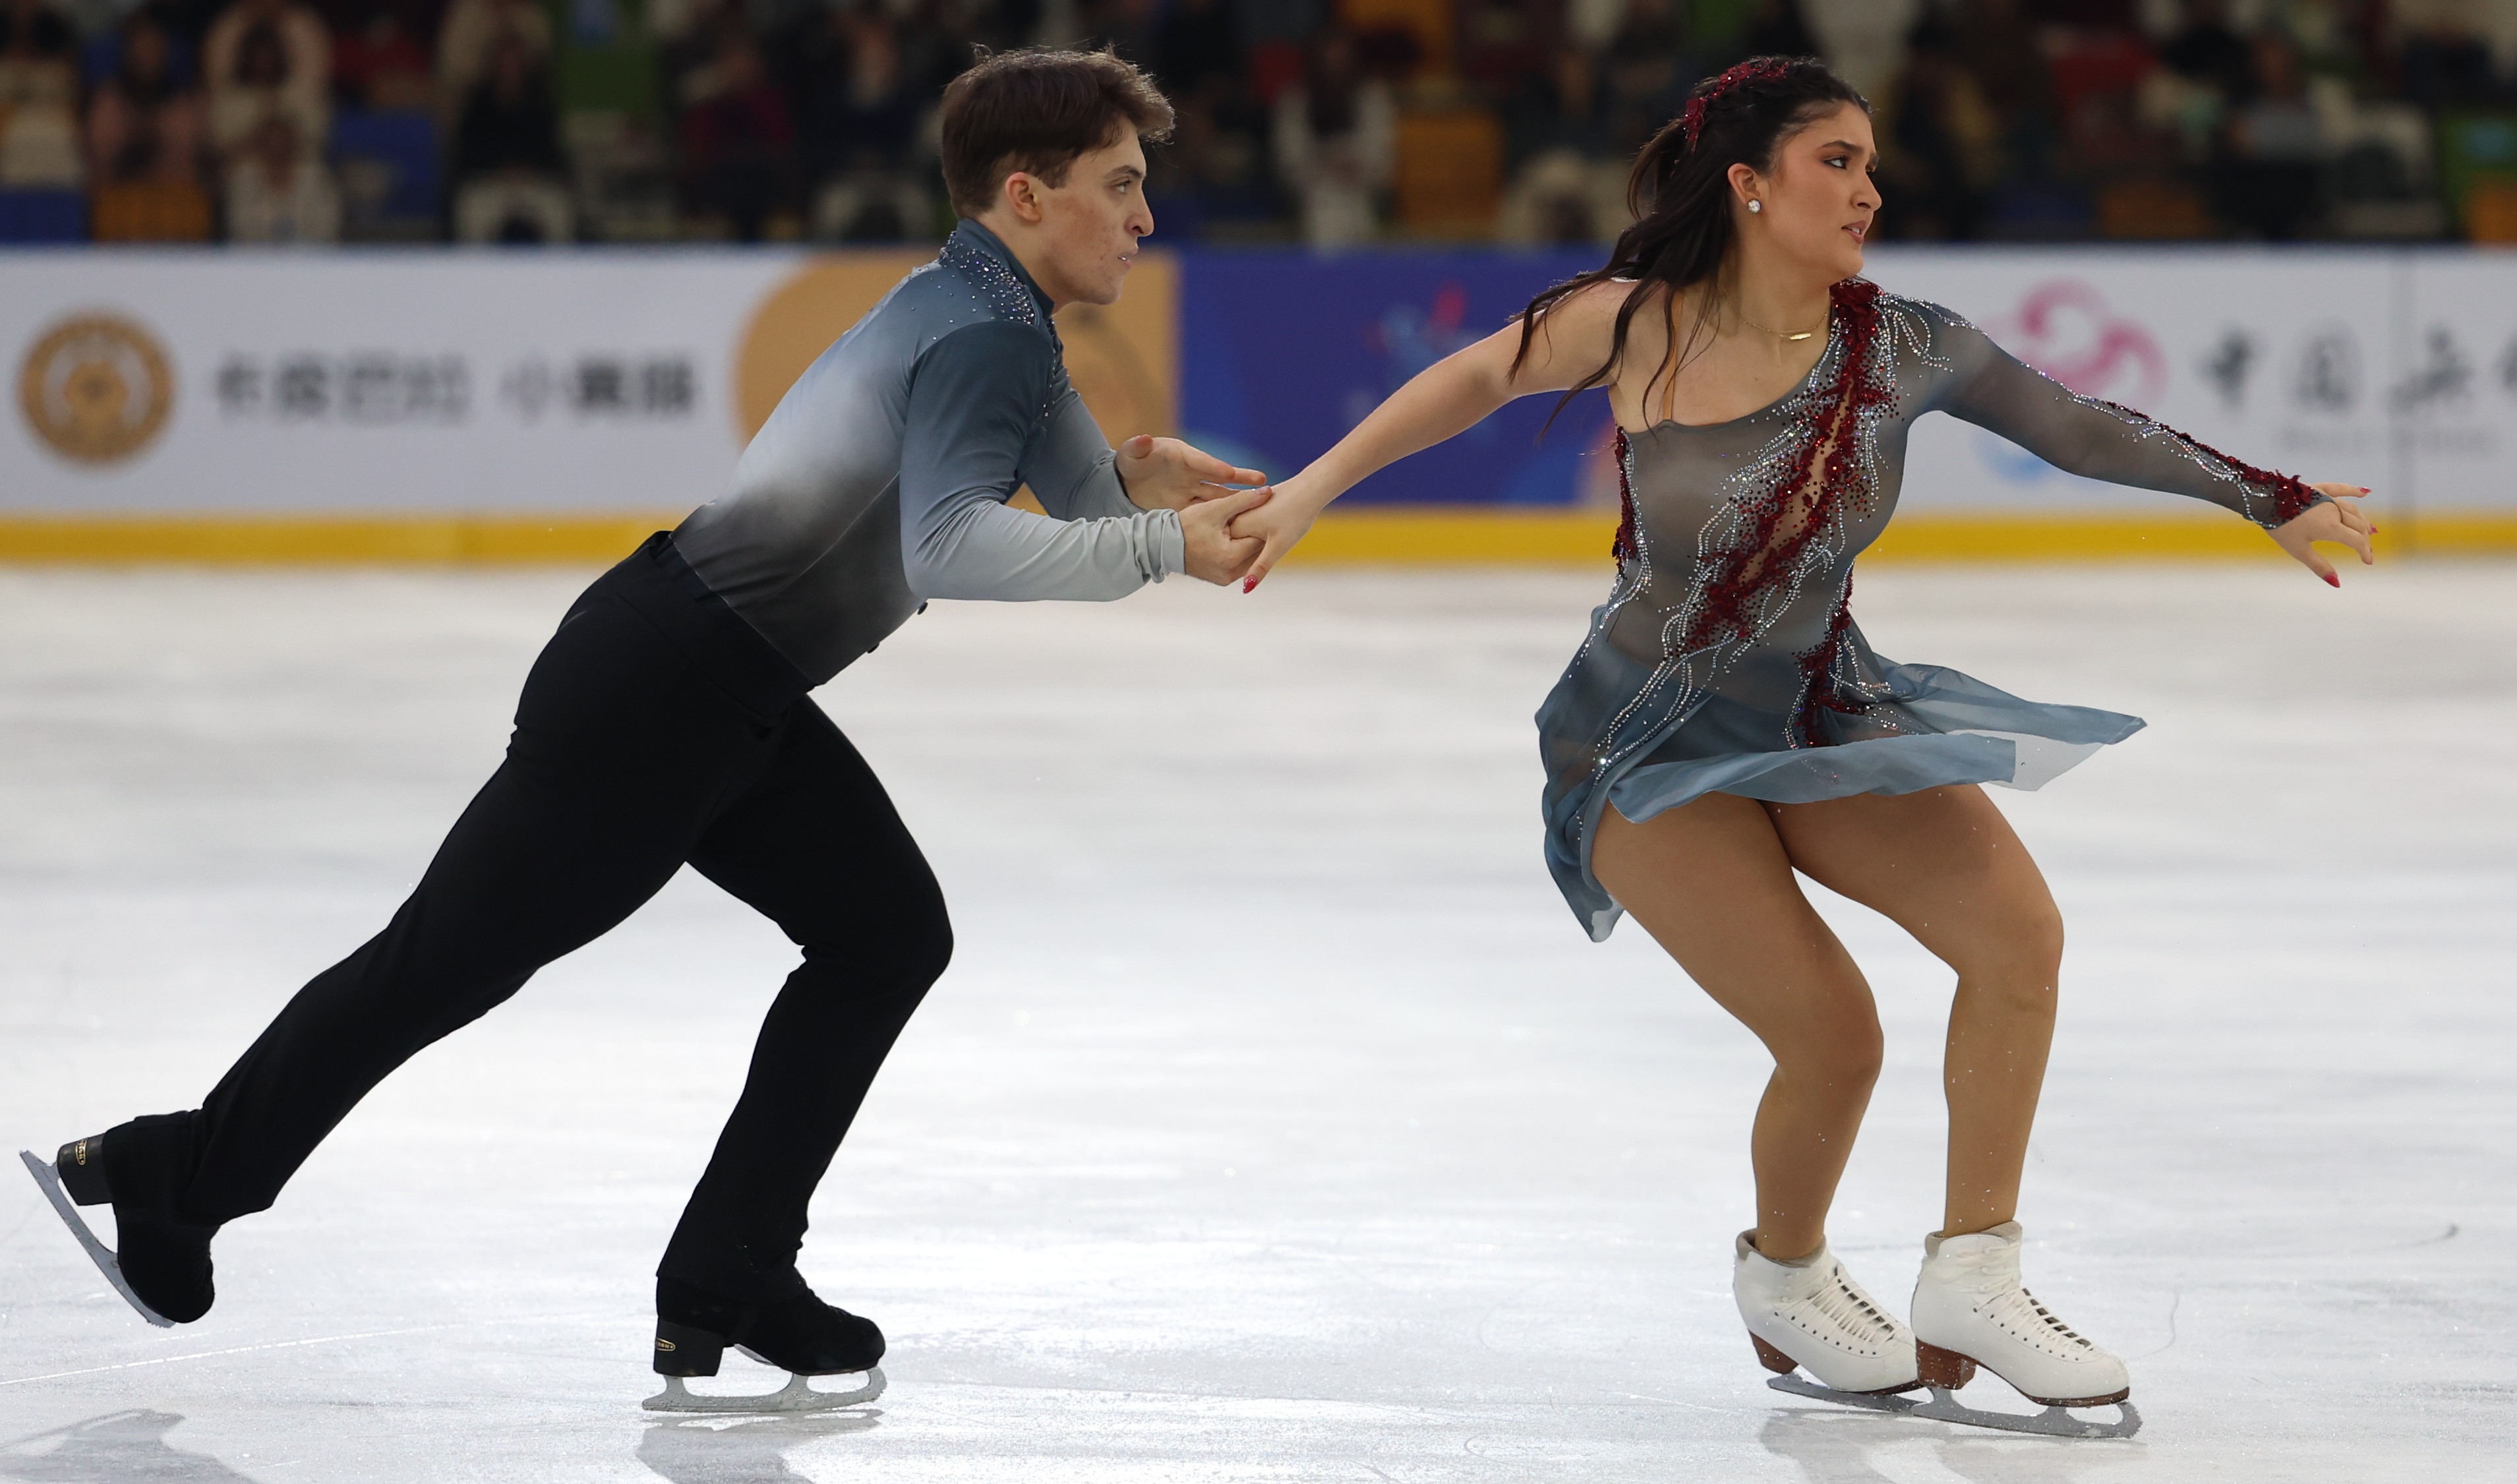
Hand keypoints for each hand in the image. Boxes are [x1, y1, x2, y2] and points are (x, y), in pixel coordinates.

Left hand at [1116, 434, 1266, 512]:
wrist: (1125, 483)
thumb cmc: (1130, 463)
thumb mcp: (1130, 454)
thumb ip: (1136, 448)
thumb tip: (1144, 440)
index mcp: (1181, 456)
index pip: (1201, 462)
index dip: (1215, 467)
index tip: (1230, 473)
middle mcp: (1191, 473)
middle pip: (1218, 478)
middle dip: (1240, 480)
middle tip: (1263, 482)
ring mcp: (1191, 490)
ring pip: (1218, 496)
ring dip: (1237, 500)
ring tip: (1261, 503)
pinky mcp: (1188, 506)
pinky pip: (1208, 512)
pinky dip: (1222, 517)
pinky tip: (1239, 524)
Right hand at [1180, 485, 1271, 584]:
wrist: (1163, 544)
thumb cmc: (1186, 525)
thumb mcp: (1215, 509)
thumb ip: (1243, 500)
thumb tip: (1267, 492)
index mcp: (1231, 557)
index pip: (1261, 539)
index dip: (1263, 523)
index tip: (1265, 511)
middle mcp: (1231, 573)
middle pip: (1257, 552)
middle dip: (1259, 535)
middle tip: (1262, 518)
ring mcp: (1226, 579)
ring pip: (1249, 559)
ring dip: (1250, 544)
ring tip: (1251, 527)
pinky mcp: (1221, 580)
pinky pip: (1239, 565)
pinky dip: (1240, 552)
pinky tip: (1239, 538)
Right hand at [1228, 470, 1332, 592]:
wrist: (1309, 488)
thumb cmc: (1296, 515)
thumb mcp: (1278, 545)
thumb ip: (1260, 567)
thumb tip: (1247, 589)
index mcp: (1234, 527)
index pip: (1235, 556)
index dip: (1252, 561)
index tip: (1273, 548)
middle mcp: (1232, 521)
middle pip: (1239, 549)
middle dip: (1253, 554)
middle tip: (1278, 537)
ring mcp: (1239, 516)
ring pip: (1244, 541)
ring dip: (1255, 545)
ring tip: (1278, 534)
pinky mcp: (1248, 512)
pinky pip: (1248, 532)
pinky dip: (1259, 536)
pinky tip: (1275, 530)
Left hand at [2271, 484, 2375, 586]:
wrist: (2264, 503)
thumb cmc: (2280, 528)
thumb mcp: (2299, 551)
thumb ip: (2319, 566)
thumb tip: (2337, 583)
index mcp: (2331, 527)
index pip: (2357, 540)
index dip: (2365, 551)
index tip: (2368, 561)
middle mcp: (2334, 511)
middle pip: (2358, 525)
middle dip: (2364, 539)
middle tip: (2366, 550)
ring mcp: (2327, 498)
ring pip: (2352, 510)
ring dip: (2362, 520)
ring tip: (2369, 530)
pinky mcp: (2319, 488)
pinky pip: (2340, 488)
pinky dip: (2354, 490)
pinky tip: (2365, 493)